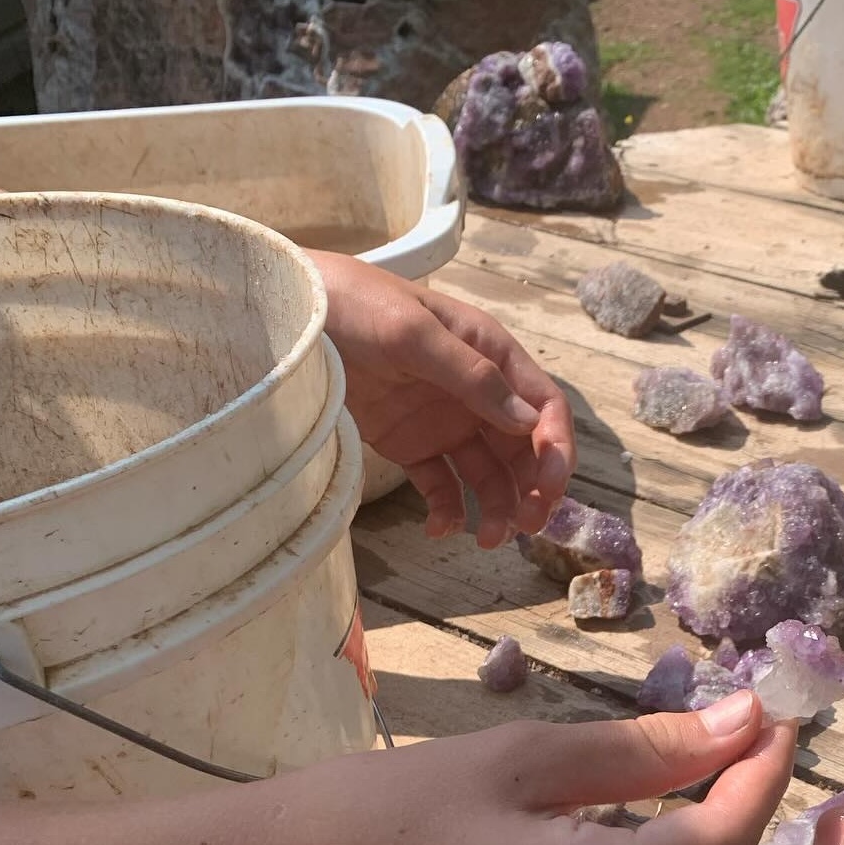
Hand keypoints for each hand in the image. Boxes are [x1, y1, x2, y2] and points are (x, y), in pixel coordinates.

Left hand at [308, 251, 576, 547]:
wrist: (286, 314)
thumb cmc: (353, 304)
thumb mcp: (413, 332)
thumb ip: (472, 377)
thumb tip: (529, 425)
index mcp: (490, 354)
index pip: (544, 407)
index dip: (556, 450)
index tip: (550, 489)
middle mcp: (476, 392)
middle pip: (524, 450)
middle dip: (534, 489)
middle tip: (526, 526)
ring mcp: (445, 421)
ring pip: (489, 474)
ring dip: (497, 508)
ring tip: (488, 540)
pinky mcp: (412, 445)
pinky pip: (442, 485)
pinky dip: (447, 511)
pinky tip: (438, 529)